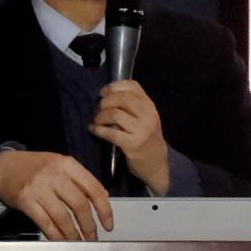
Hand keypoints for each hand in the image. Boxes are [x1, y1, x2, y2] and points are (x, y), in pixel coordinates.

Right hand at [0, 150, 112, 240]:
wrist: (3, 167)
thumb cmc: (36, 167)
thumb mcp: (59, 165)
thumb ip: (79, 179)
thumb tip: (104, 198)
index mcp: (67, 164)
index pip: (93, 188)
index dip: (104, 209)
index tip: (108, 224)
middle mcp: (54, 174)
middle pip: (79, 205)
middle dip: (89, 226)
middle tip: (93, 238)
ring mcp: (39, 188)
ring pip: (63, 217)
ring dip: (73, 234)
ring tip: (79, 243)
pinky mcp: (26, 200)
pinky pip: (45, 223)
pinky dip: (56, 235)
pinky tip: (62, 241)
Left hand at [90, 80, 169, 194]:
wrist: (157, 164)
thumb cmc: (146, 138)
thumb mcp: (145, 118)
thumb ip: (133, 105)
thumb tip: (107, 95)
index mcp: (150, 106)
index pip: (132, 86)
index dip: (114, 86)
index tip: (102, 93)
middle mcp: (148, 115)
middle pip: (122, 98)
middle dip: (105, 102)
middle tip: (98, 108)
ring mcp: (142, 130)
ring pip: (115, 114)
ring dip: (100, 116)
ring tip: (96, 121)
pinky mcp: (133, 145)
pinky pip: (111, 133)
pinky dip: (98, 130)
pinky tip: (93, 130)